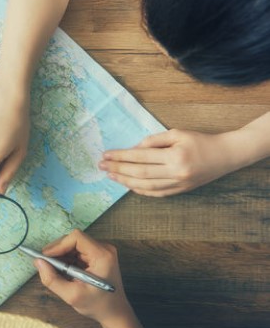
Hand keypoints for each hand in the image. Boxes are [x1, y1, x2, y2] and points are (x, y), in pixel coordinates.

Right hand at [35, 229, 131, 326]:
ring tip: (54, 270)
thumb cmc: (97, 306)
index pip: (76, 237)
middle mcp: (104, 249)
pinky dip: (67, 259)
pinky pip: (77, 251)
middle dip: (57, 250)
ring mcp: (101, 252)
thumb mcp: (72, 295)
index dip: (59, 245)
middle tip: (45, 263)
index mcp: (102, 256)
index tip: (46, 256)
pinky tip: (63, 271)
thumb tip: (38, 262)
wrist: (115, 313)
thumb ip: (52, 279)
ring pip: (73, 245)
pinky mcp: (97, 256)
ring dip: (61, 255)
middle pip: (74, 239)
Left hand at [99, 129, 243, 196]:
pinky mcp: (181, 191)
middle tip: (101, 166)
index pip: (141, 157)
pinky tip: (129, 185)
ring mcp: (179, 184)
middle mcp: (176, 173)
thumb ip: (153, 141)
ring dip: (125, 181)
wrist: (226, 155)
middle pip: (140, 173)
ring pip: (146, 186)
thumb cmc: (200, 141)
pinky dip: (141, 190)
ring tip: (111, 176)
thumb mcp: (177, 133)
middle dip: (118, 170)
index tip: (106, 155)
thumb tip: (133, 149)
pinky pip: (156, 193)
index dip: (121, 157)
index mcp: (175, 156)